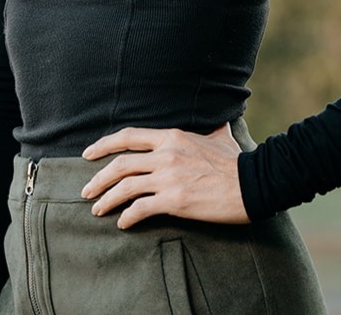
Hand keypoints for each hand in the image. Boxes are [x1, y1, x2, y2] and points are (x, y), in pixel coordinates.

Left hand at [80, 123, 248, 228]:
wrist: (253, 183)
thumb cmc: (236, 161)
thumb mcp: (219, 137)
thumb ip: (209, 128)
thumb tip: (217, 116)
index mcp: (172, 136)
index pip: (129, 136)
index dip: (104, 144)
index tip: (88, 154)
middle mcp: (166, 154)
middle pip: (121, 163)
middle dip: (99, 178)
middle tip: (87, 191)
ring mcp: (169, 177)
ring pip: (126, 186)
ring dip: (107, 199)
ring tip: (97, 209)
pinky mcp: (175, 200)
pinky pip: (141, 208)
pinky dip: (128, 216)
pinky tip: (123, 223)